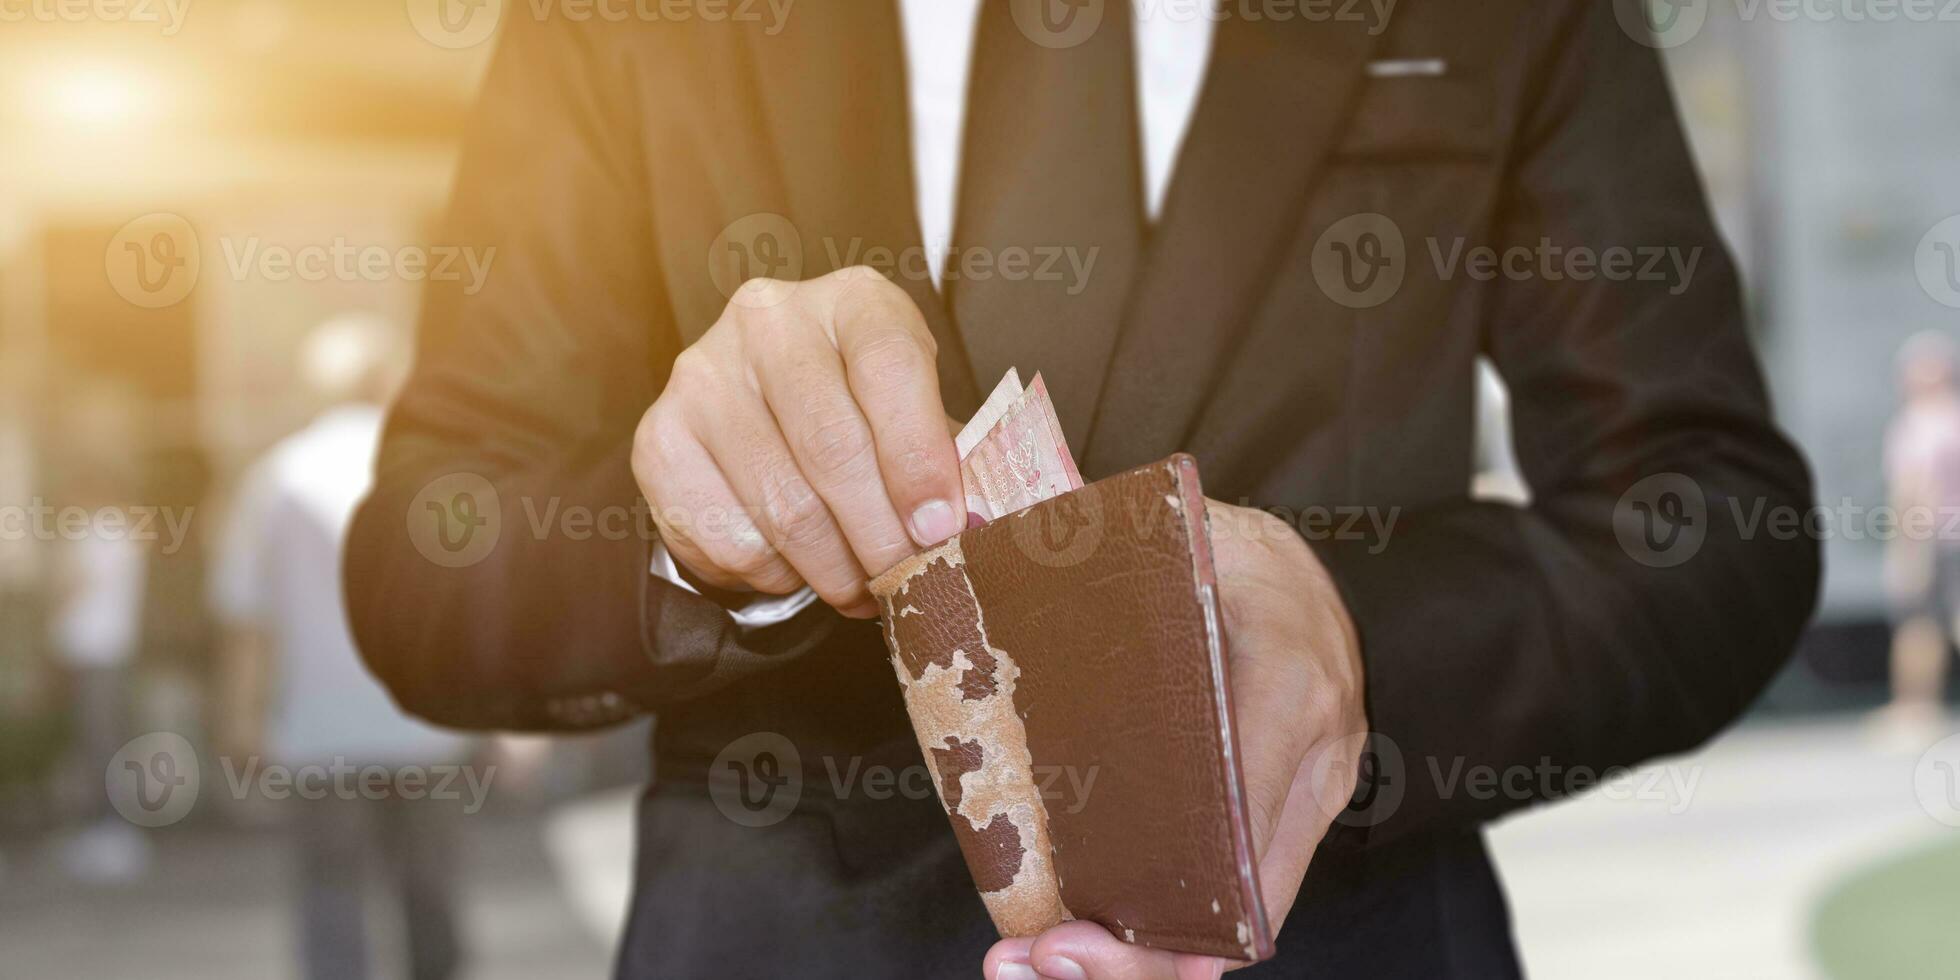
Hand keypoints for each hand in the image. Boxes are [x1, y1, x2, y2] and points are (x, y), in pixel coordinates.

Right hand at [632, 267, 965, 617]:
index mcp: (851, 300)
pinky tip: (798, 566)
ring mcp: (703, 376)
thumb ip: (944, 460)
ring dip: (834, 569)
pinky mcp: (659, 439)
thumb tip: (962, 527)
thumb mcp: (916, 412)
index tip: (941, 527)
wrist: (766, 407)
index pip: (890, 367)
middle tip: (908, 580)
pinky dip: (775, 574)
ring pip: (783, 506)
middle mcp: (768, 322)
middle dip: (880, 535)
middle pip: (832, 446)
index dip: (920, 458)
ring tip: (862, 587)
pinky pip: (729, 538)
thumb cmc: (862, 413)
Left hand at [984, 500, 1367, 979]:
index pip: (1226, 831)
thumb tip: (969, 542)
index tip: (1066, 935)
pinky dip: (1178, 930)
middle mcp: (1315, 756)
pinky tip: (1104, 945)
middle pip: (1234, 902)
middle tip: (1044, 960)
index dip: (1152, 909)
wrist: (1299, 562)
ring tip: (1049, 961)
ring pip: (1242, 913)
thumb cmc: (1223, 553)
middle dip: (1138, 959)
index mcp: (1282, 685)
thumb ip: (1084, 560)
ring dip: (1152, 958)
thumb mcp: (1170, 547)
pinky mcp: (1297, 813)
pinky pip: (1242, 889)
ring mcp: (1316, 792)